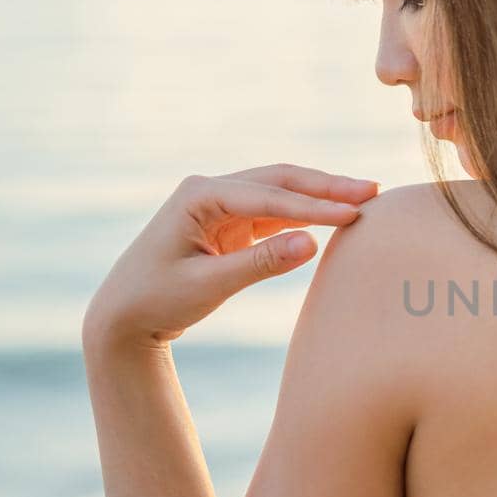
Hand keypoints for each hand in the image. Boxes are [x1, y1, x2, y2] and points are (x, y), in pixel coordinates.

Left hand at [83, 163, 379, 348]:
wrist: (123, 316)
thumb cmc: (157, 300)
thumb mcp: (209, 285)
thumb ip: (262, 263)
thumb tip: (313, 242)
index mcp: (199, 195)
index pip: (268, 197)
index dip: (313, 206)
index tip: (354, 214)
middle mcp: (210, 190)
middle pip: (279, 180)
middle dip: (326, 186)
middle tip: (372, 191)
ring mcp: (220, 204)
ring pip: (280, 192)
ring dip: (320, 196)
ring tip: (364, 198)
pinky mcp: (229, 222)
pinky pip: (275, 212)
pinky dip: (305, 214)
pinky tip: (335, 215)